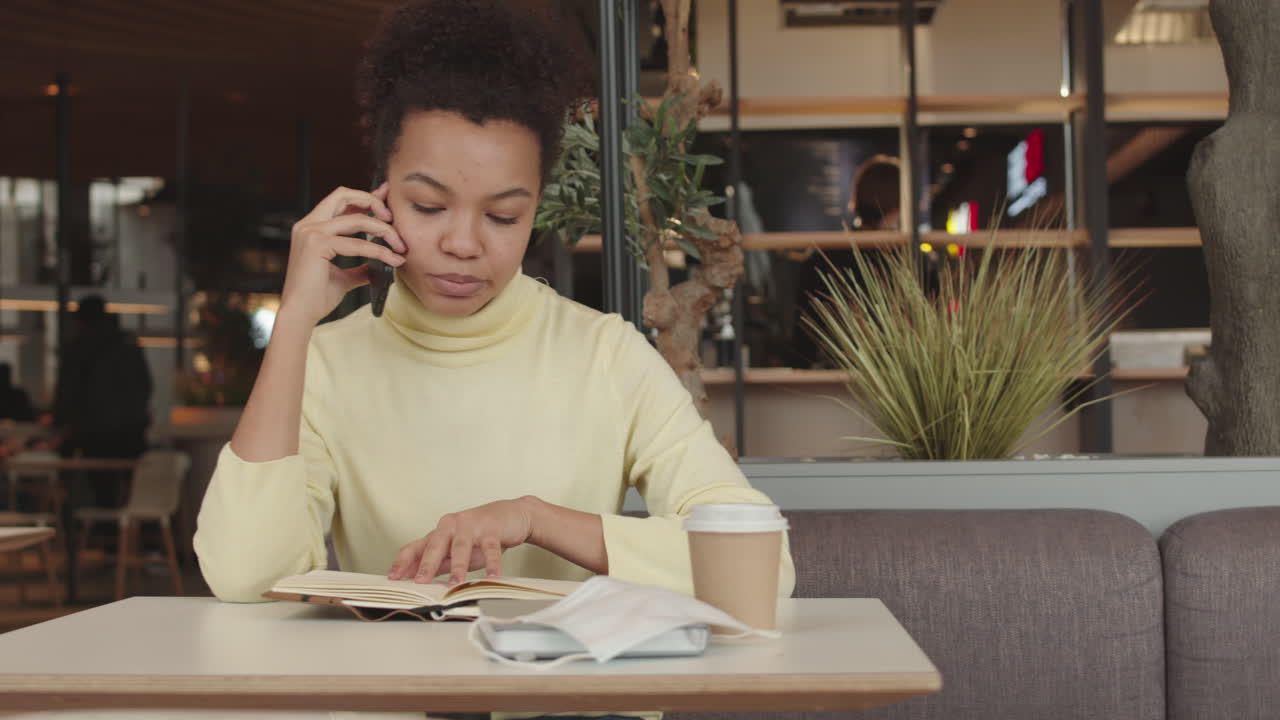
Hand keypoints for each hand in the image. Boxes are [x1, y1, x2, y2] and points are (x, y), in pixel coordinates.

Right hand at [278, 184, 407, 326]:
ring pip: (357, 218)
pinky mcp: (316, 245)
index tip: (387, 197)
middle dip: (373, 201)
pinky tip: (392, 259)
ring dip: (384, 230)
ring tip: (400, 246)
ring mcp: (311, 232)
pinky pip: (358, 243)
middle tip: (394, 219)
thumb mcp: (342, 278)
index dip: (365, 196)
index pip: (340, 201)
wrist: (300, 315)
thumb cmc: (316, 298)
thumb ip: (359, 268)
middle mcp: (308, 224)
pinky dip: (379, 250)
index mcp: (311, 227)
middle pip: (344, 194)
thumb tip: (378, 267)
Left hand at [388, 497, 538, 584]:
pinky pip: (490, 548)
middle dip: (427, 564)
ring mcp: (471, 525)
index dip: (403, 562)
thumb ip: (438, 563)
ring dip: (459, 566)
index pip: (416, 547)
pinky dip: (492, 563)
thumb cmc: (481, 534)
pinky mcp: (491, 528)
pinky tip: (492, 576)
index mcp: (439, 532)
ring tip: (456, 583)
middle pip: (435, 545)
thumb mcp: (456, 550)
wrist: (512, 515)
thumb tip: (414, 578)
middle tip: (420, 581)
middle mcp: (451, 525)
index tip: (393, 577)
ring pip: (461, 546)